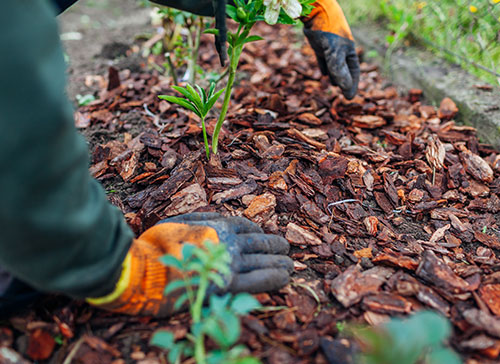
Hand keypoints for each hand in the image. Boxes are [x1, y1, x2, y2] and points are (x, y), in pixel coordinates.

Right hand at [87, 213, 291, 316]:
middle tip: (286, 248)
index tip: (263, 236)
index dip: (258, 231)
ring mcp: (231, 262)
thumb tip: (215, 216)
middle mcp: (229, 241)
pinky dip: (275, 278)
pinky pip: (259, 280)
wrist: (145, 269)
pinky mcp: (229, 284)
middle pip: (260, 242)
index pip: (246, 226)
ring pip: (264, 260)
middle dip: (275, 245)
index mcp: (217, 225)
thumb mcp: (177, 221)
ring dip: (280, 262)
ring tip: (289, 264)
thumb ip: (200, 218)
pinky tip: (285, 278)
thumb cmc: (156, 245)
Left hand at [303, 0, 359, 98]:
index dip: (352, 86)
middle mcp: (342, 51)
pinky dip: (325, 67)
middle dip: (344, 82)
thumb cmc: (329, 32)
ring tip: (333, 85)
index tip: (349, 98)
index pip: (354, 73)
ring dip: (334, 76)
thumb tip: (345, 88)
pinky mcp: (320, 46)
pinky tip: (324, 75)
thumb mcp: (335, 53)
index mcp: (350, 52)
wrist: (316, 13)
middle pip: (345, 70)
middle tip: (342, 95)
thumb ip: (339, 70)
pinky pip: (324, 60)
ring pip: (334, 66)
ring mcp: (331, 49)